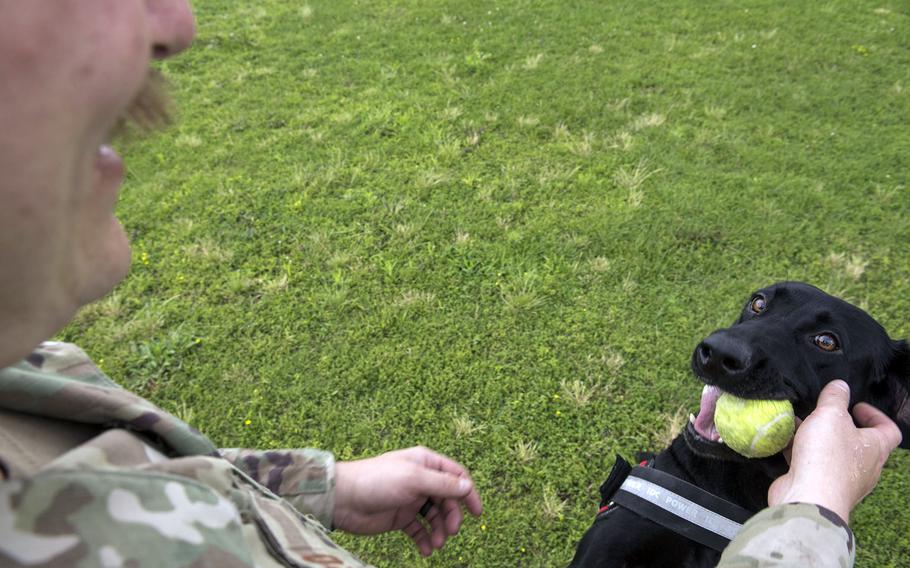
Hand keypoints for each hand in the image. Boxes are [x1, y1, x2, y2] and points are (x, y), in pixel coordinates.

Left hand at [333, 446, 482, 555]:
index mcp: (425, 463)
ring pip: (435, 517)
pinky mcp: (400, 517)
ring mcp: (410, 499)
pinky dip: (425, 540)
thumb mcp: (413, 479)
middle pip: (447, 499)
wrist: (343, 500)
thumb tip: (468, 486)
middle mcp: (420, 480)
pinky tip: (426, 550)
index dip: (468, 493)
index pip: (456, 475)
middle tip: (449, 532)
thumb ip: (442, 484)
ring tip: (436, 544)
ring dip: (439, 531)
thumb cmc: (377, 481)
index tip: (477, 512)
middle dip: (451, 516)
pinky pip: (419, 529)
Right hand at [768, 380, 901, 522]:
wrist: (808, 498)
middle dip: (840, 425)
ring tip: (800, 423)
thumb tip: (840, 385)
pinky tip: (785, 440)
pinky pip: (812, 464)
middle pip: (859, 442)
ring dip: (817, 437)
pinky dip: (801, 451)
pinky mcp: (819, 486)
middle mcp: (864, 467)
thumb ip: (835, 397)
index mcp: (875, 449)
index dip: (876, 415)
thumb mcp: (830, 415)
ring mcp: (842, 479)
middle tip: (825, 413)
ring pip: (833, 453)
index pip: (889, 430)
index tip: (856, 406)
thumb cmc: (826, 457)